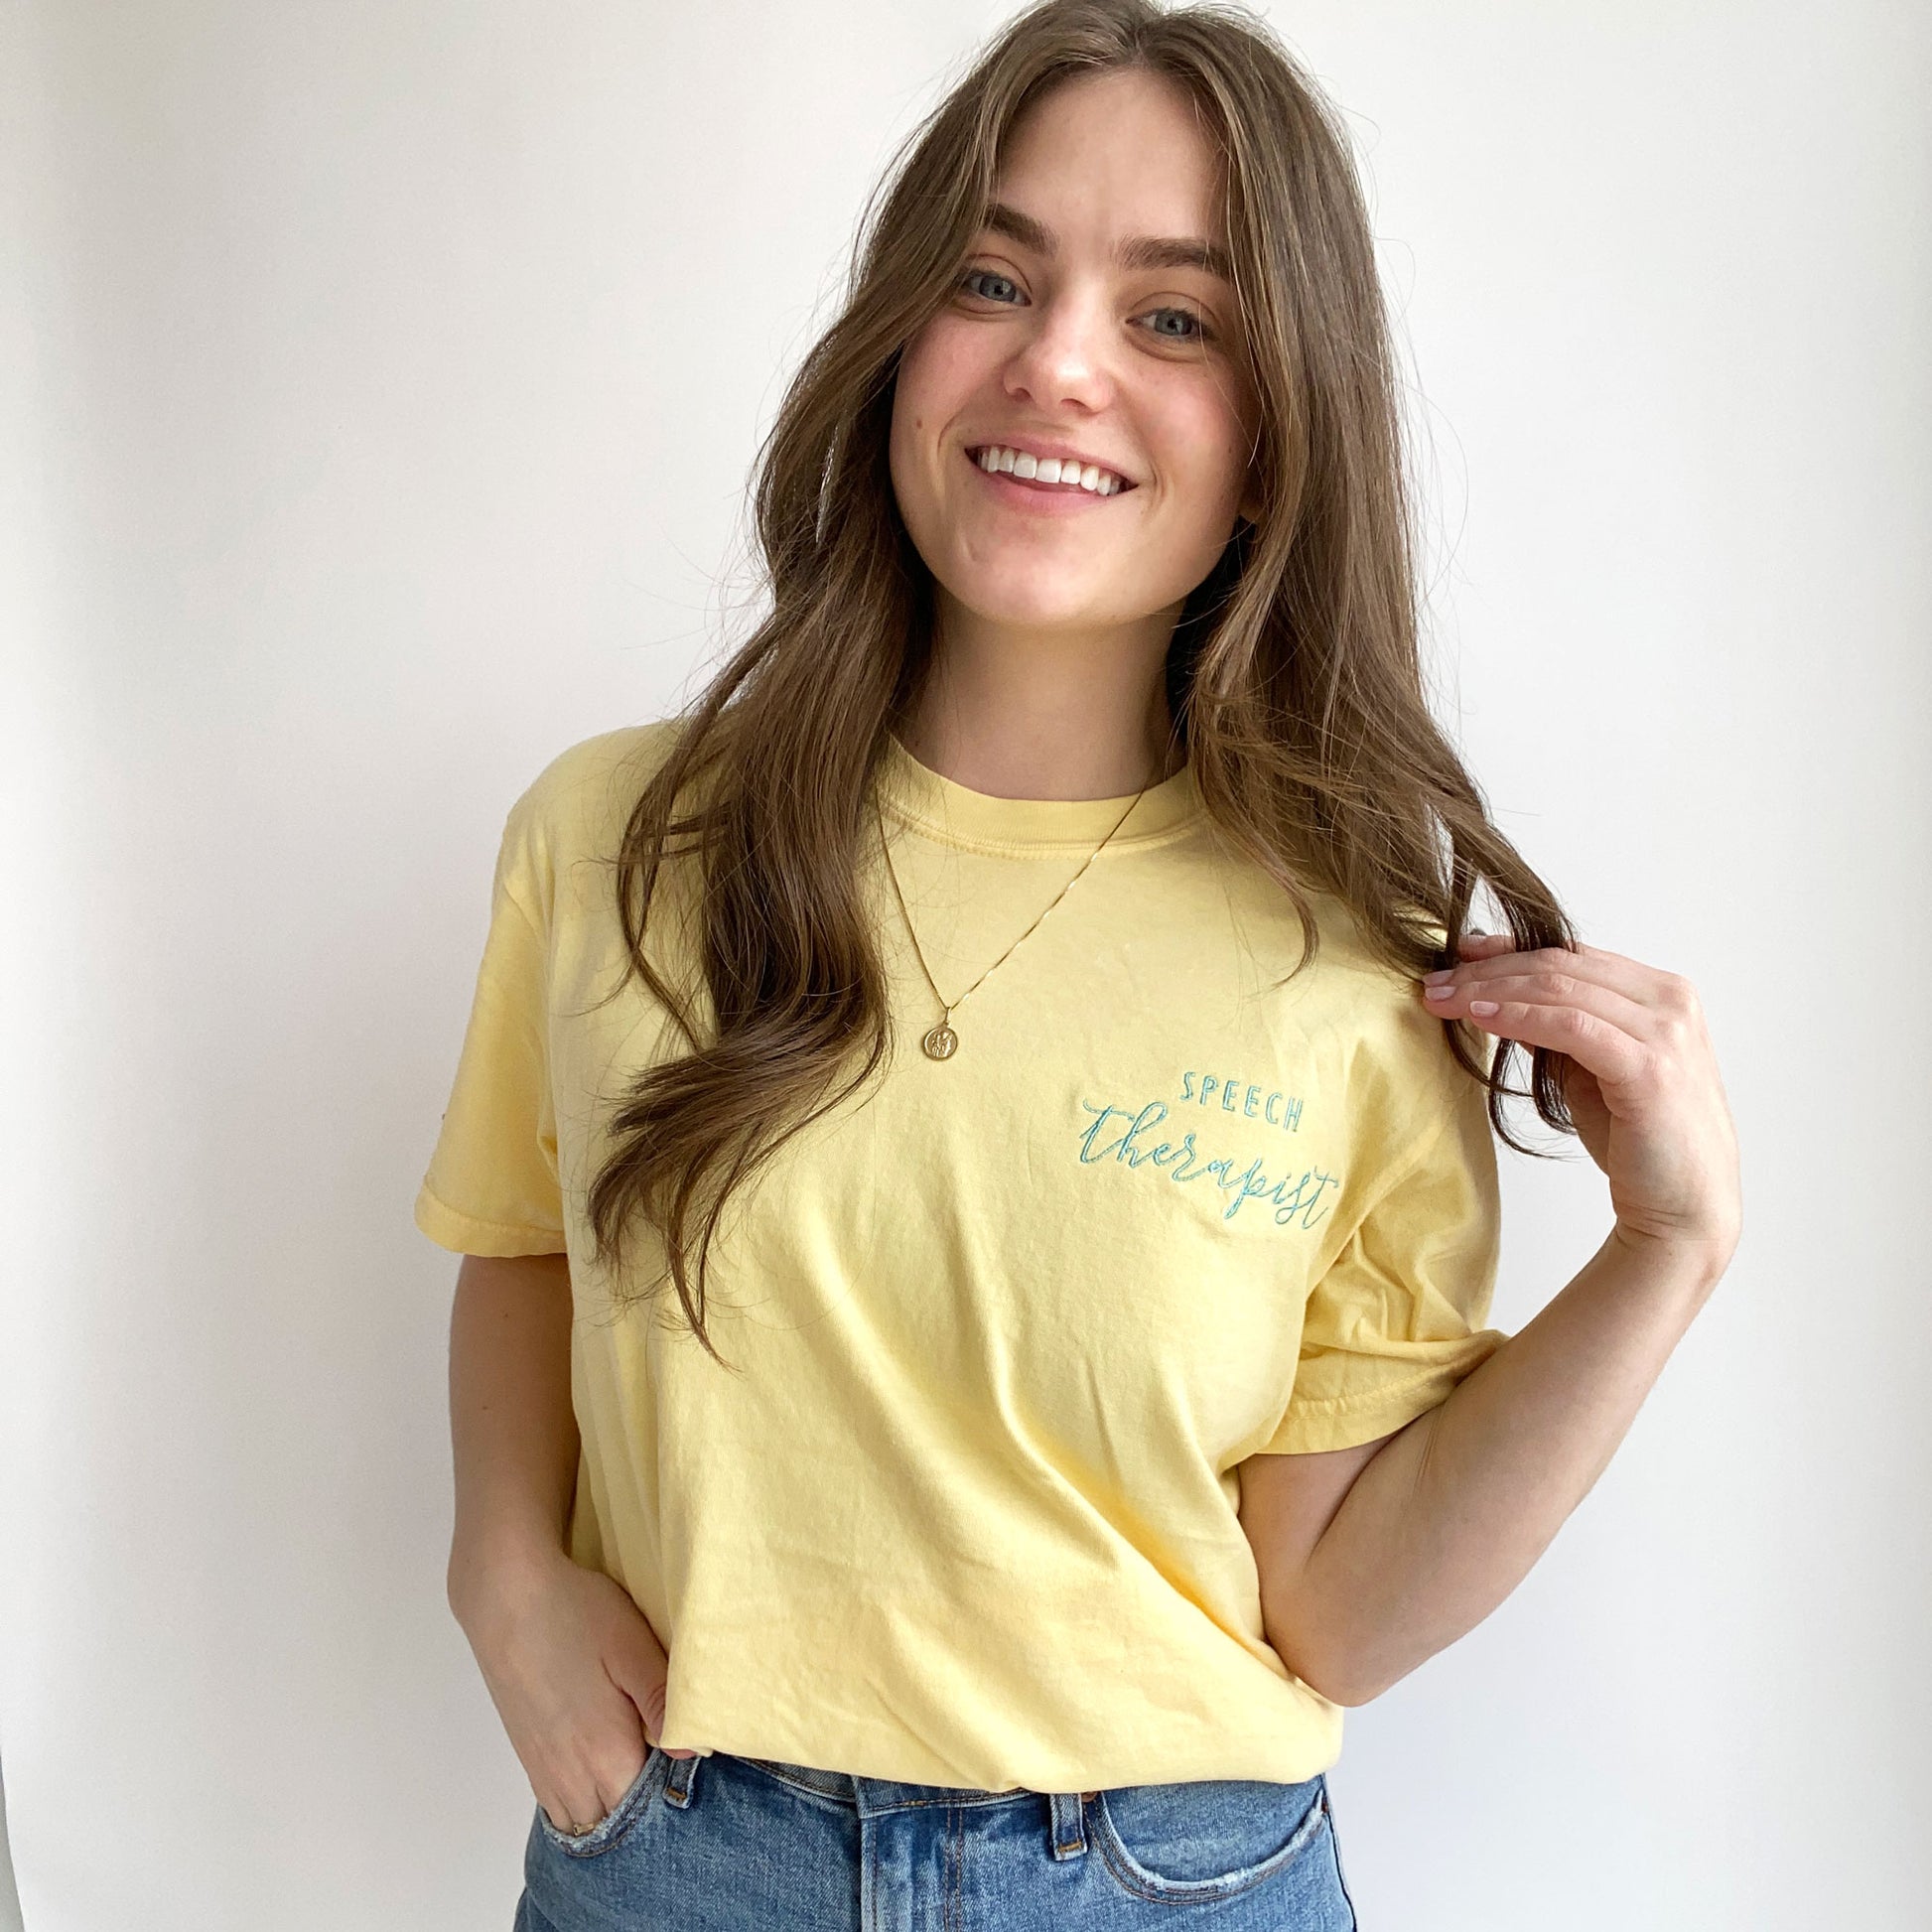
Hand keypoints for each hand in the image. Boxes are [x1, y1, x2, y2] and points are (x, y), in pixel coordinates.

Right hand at [454, 1545, 697, 1835]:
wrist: (506, 1600)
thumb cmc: (576, 1615)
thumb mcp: (631, 1647)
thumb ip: (662, 1702)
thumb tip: (693, 1751)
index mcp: (606, 1753)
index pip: (649, 1806)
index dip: (673, 1792)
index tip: (686, 1762)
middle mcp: (573, 1775)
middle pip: (616, 1821)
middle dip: (643, 1807)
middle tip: (664, 1764)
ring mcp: (545, 1770)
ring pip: (585, 1821)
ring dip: (611, 1809)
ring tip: (633, 1771)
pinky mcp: (528, 1758)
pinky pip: (559, 1808)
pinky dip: (582, 1804)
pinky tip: (598, 1773)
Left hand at [1421, 933, 1741, 1278]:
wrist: (1684, 1208)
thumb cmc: (1637, 1140)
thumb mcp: (1589, 1068)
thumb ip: (1557, 1026)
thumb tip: (1496, 995)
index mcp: (1662, 993)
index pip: (1572, 955)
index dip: (1509, 950)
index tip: (1458, 954)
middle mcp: (1671, 1002)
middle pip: (1561, 966)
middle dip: (1488, 970)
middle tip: (1436, 982)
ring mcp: (1666, 1033)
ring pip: (1560, 989)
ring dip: (1491, 990)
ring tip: (1444, 999)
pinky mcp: (1650, 1069)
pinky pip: (1572, 1027)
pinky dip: (1520, 1017)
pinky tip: (1482, 1019)